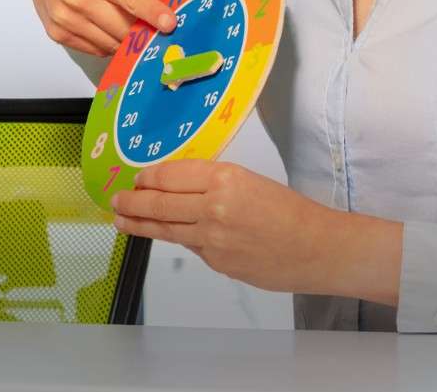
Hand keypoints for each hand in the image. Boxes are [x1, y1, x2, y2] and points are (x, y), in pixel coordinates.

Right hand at [21, 0, 176, 56]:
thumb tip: (178, 0)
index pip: (132, 0)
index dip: (154, 14)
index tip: (171, 24)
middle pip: (123, 28)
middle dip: (144, 31)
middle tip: (156, 29)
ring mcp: (64, 18)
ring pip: (110, 44)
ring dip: (126, 40)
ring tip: (131, 28)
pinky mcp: (56, 33)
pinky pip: (94, 50)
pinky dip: (107, 43)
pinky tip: (107, 28)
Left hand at [111, 160, 401, 303]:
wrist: (320, 249)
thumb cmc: (292, 212)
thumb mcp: (249, 181)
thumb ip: (212, 184)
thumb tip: (177, 189)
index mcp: (224, 177)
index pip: (170, 174)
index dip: (148, 178)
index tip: (137, 178)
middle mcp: (214, 206)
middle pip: (159, 202)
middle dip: (132, 202)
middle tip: (116, 200)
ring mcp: (213, 238)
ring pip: (166, 228)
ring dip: (139, 224)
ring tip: (120, 219)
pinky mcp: (217, 262)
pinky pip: (190, 246)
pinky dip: (178, 239)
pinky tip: (166, 235)